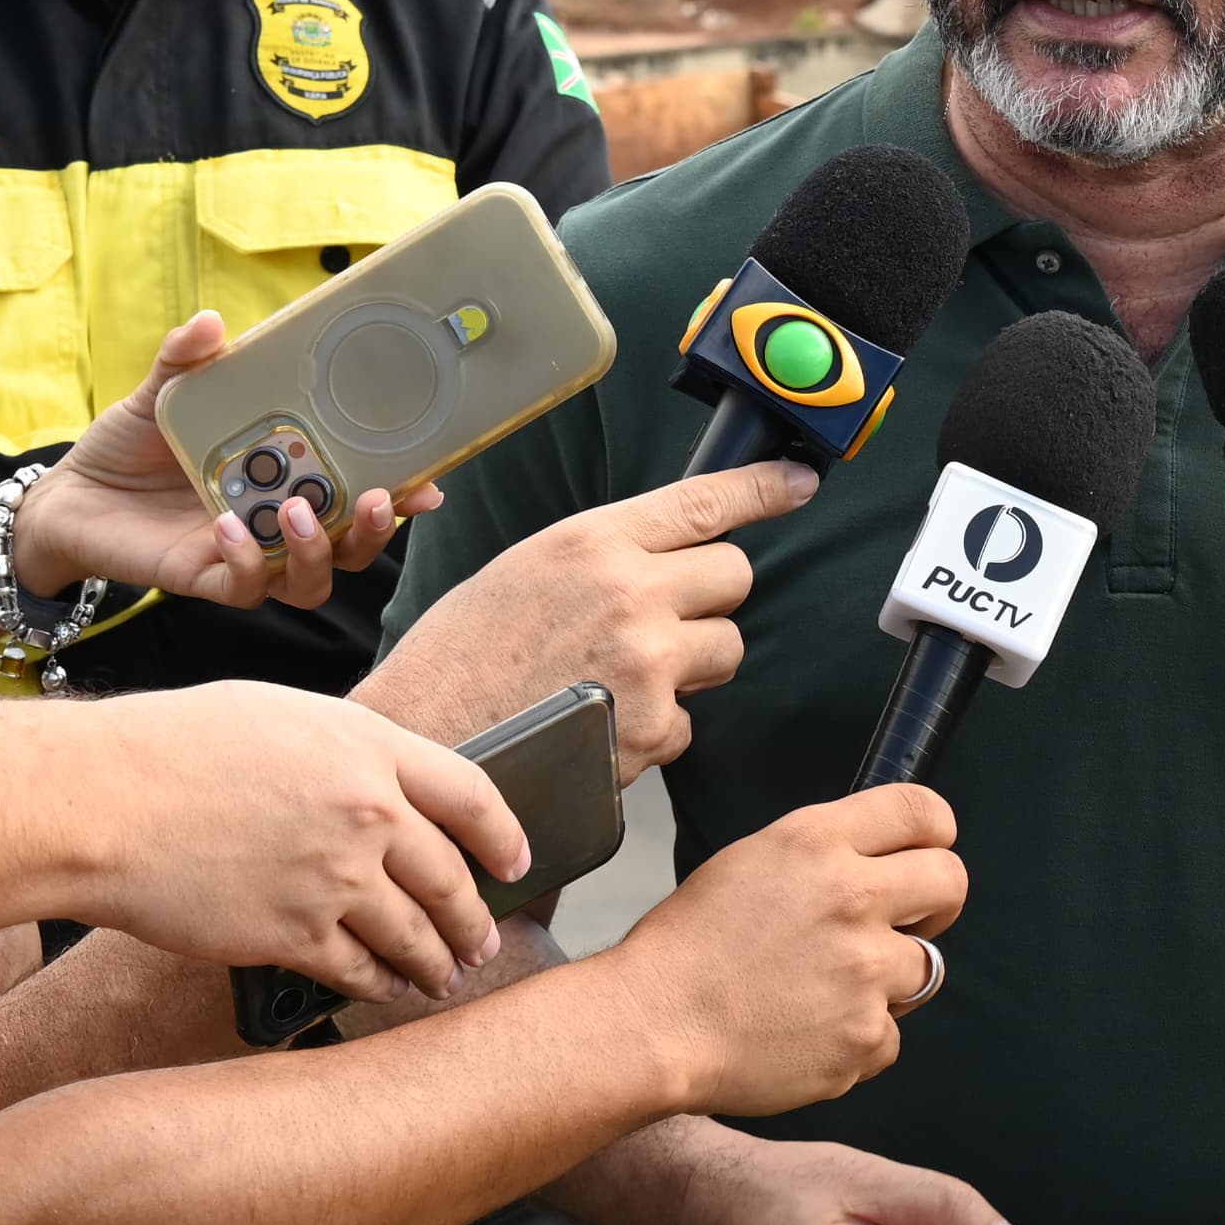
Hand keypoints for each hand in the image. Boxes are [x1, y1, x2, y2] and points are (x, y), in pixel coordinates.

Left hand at [13, 315, 429, 613]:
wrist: (69, 497)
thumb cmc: (129, 446)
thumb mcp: (163, 394)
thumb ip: (187, 359)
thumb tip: (212, 321)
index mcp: (289, 476)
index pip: (360, 493)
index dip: (403, 496)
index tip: (430, 484)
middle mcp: (278, 524)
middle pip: (352, 548)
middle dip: (375, 532)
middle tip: (377, 499)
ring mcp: (245, 555)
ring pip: (310, 581)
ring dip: (318, 553)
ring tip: (299, 512)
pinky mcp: (203, 578)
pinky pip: (244, 588)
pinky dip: (246, 562)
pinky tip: (226, 527)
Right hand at [64, 680, 528, 1000]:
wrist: (103, 801)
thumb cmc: (174, 748)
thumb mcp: (283, 718)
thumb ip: (348, 753)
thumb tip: (383, 785)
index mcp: (371, 747)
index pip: (474, 795)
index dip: (505, 836)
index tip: (517, 863)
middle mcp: (367, 813)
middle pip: (450, 878)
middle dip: (474, 917)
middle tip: (483, 940)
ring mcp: (334, 878)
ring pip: (414, 933)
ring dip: (437, 961)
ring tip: (446, 975)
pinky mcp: (292, 934)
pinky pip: (357, 970)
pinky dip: (379, 985)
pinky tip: (386, 989)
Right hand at [358, 462, 811, 769]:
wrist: (427, 742)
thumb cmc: (461, 660)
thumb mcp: (525, 571)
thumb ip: (602, 557)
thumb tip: (663, 555)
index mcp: (593, 541)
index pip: (704, 500)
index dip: (763, 488)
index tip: (798, 482)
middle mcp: (631, 592)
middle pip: (733, 576)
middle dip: (709, 599)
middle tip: (662, 624)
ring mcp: (648, 662)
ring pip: (725, 649)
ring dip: (692, 666)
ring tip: (621, 680)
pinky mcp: (652, 727)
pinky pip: (690, 721)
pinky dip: (657, 729)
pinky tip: (601, 728)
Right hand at [609, 786, 966, 1115]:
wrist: (654, 1024)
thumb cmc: (690, 946)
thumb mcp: (752, 861)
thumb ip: (824, 853)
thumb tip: (880, 862)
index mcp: (818, 842)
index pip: (923, 810)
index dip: (936, 832)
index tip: (928, 853)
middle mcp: (853, 897)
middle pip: (951, 881)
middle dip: (935, 904)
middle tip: (902, 925)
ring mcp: (865, 970)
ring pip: (925, 968)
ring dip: (888, 981)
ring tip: (827, 991)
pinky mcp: (865, 1035)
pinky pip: (891, 1036)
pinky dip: (857, 1040)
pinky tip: (808, 1035)